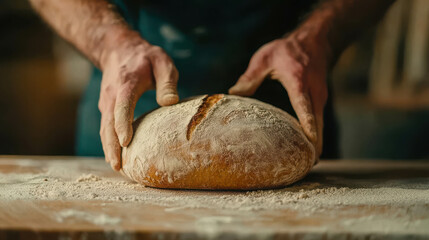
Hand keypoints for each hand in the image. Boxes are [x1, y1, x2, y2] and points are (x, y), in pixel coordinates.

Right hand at [98, 33, 178, 169]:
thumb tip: (170, 103)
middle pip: (108, 123)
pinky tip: (116, 157)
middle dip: (112, 145)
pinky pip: (106, 127)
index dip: (123, 124)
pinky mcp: (106, 108)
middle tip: (118, 166)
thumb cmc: (145, 58)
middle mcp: (111, 95)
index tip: (126, 141)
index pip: (122, 106)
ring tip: (116, 167)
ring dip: (108, 148)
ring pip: (104, 128)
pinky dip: (109, 143)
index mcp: (126, 83)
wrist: (119, 49)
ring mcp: (106, 102)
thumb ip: (166, 82)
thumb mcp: (162, 62)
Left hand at [229, 30, 330, 155]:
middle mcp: (314, 93)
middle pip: (318, 123)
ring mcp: (320, 97)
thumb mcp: (266, 58)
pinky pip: (318, 121)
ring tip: (308, 163)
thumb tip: (233, 93)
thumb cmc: (288, 49)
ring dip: (316, 142)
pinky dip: (315, 134)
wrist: (315, 40)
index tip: (310, 143)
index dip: (308, 126)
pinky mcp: (319, 100)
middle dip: (315, 145)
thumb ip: (250, 76)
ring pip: (320, 124)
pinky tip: (306, 147)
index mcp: (299, 82)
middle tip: (308, 166)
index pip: (305, 107)